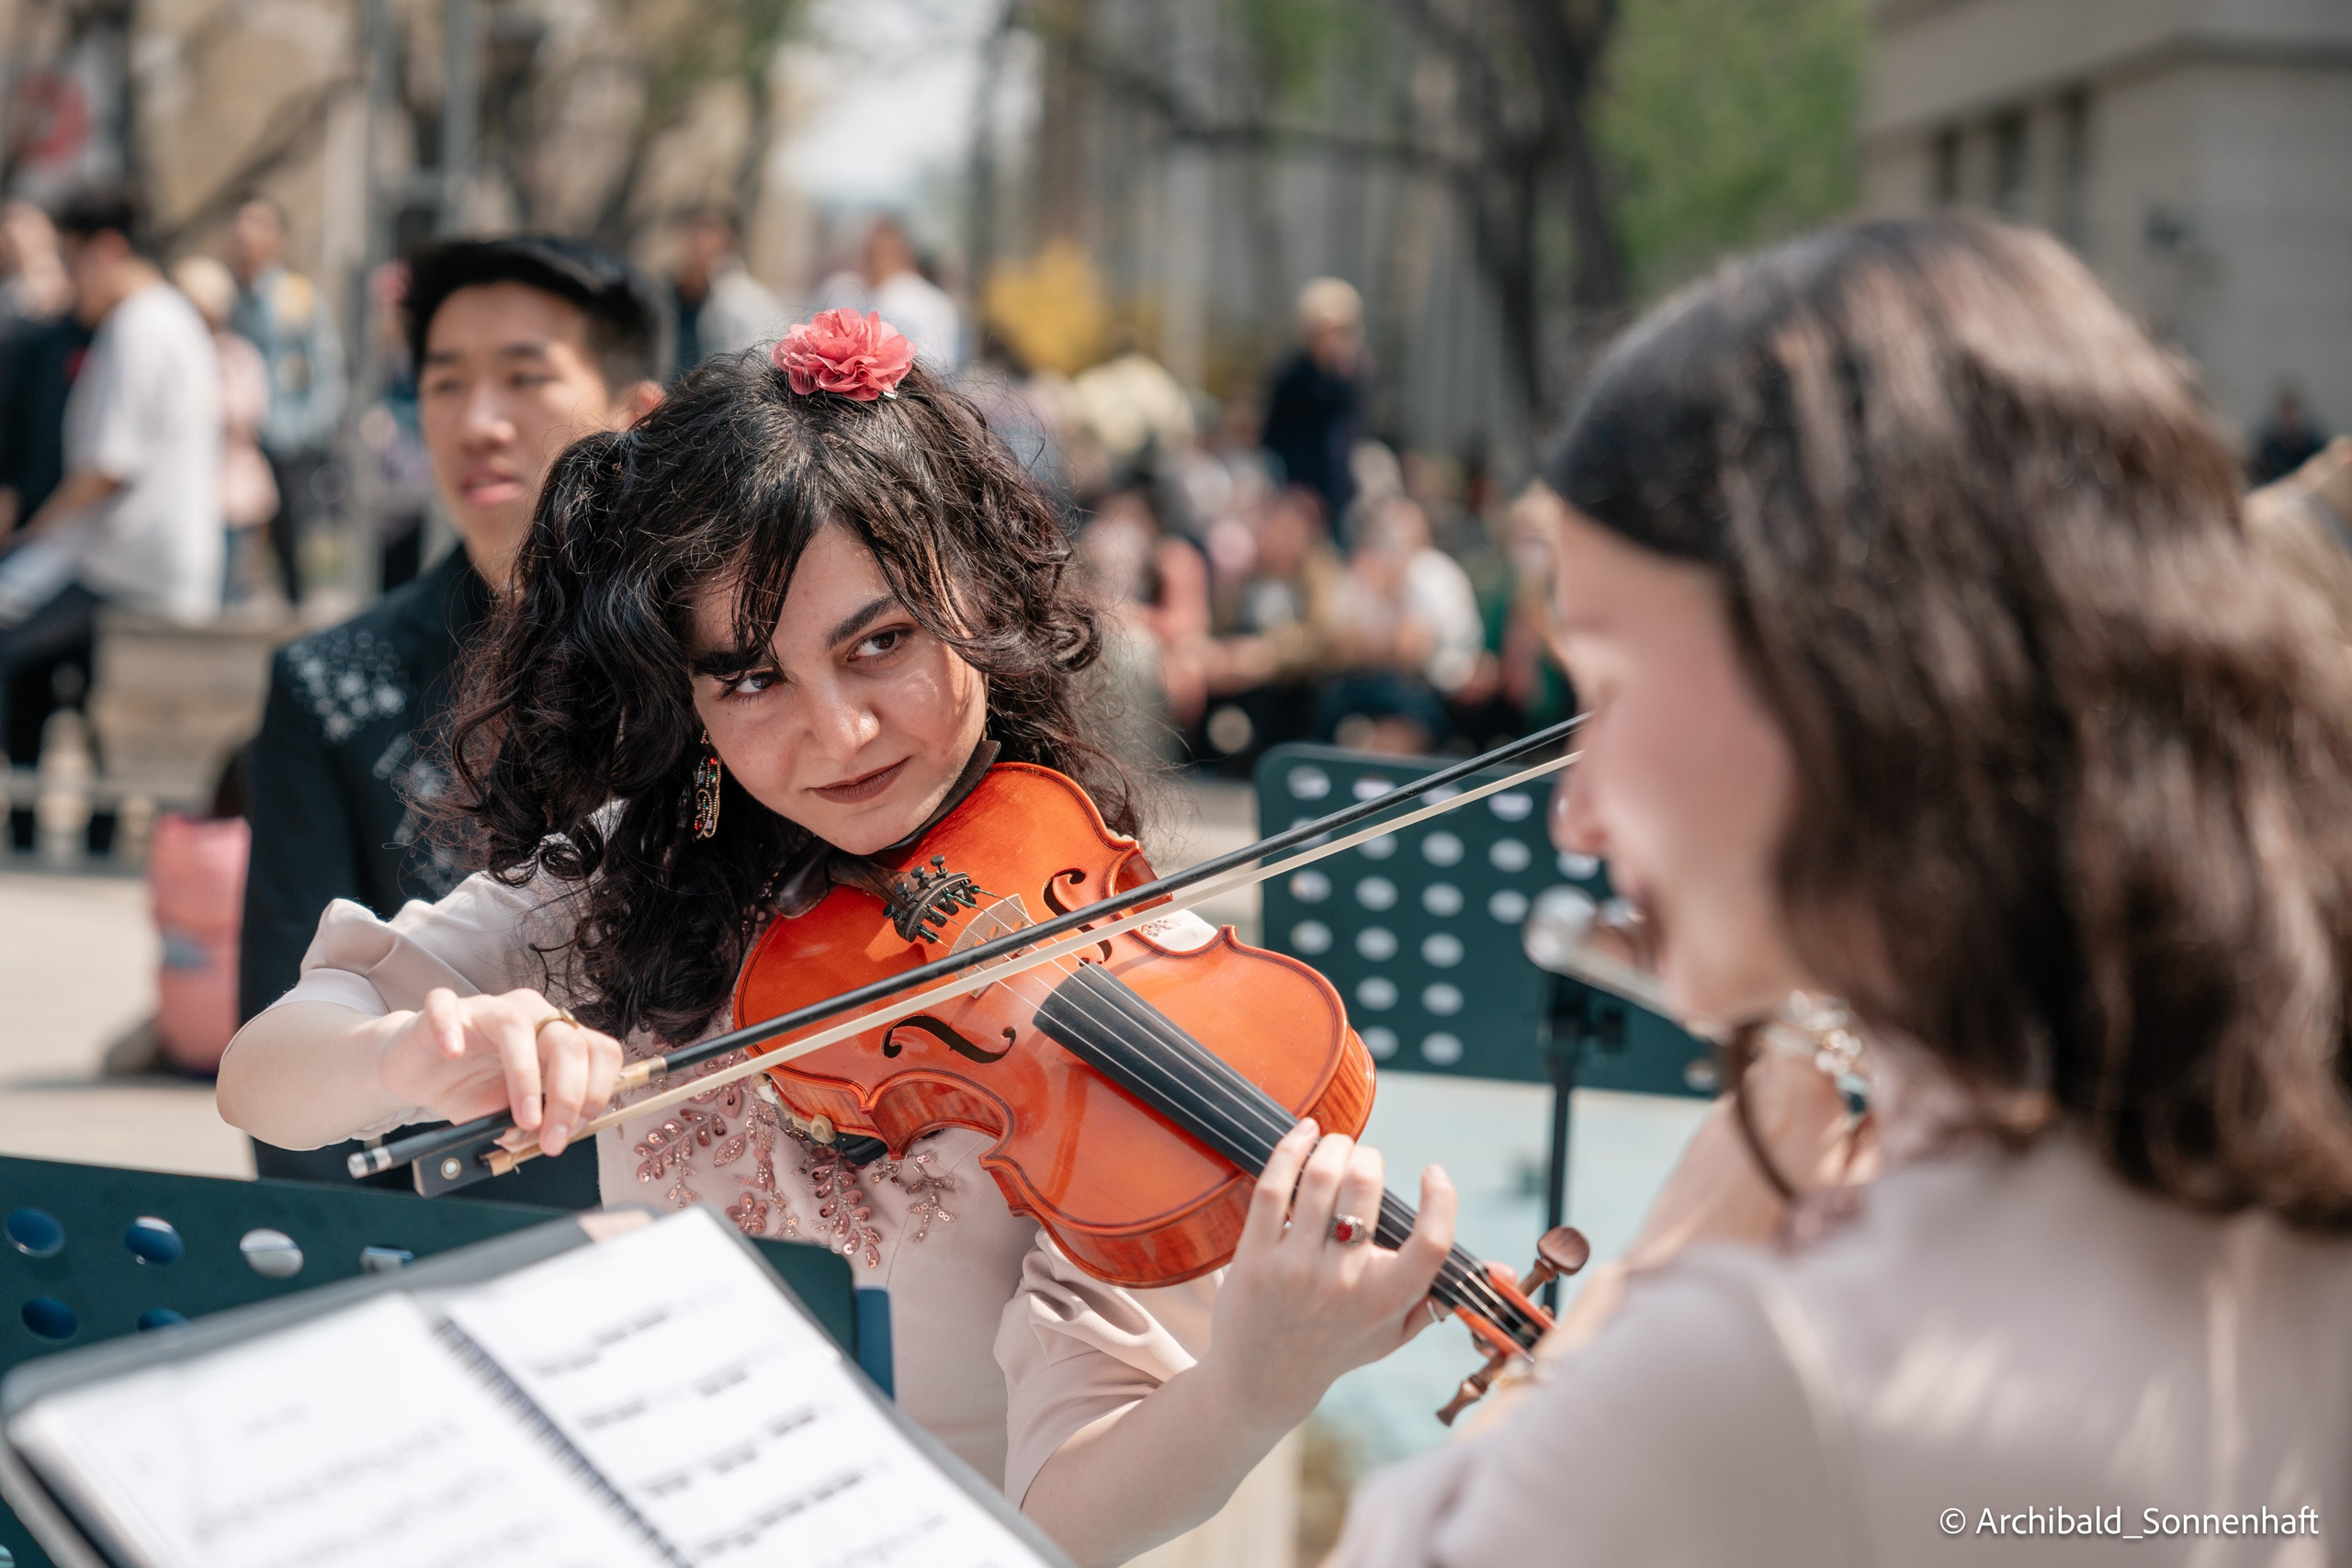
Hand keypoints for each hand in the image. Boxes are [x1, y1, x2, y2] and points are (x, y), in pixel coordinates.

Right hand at [373, 988, 623, 1156]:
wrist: (420, 1072)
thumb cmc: (471, 1088)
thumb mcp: (508, 1114)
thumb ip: (532, 1123)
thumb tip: (543, 1136)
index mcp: (557, 1037)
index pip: (599, 1052)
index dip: (597, 1092)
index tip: (575, 1131)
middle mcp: (531, 1015)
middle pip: (568, 1042)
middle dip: (568, 1096)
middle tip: (552, 1140)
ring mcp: (487, 1008)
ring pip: (516, 1025)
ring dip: (525, 1077)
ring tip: (521, 1119)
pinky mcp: (443, 1009)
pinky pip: (445, 1006)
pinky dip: (449, 1028)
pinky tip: (452, 1054)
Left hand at [1198, 1120, 1456, 1436]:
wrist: (1263, 1380)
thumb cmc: (1339, 1345)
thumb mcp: (1395, 1331)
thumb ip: (1441, 1296)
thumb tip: (1504, 1271)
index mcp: (1387, 1300)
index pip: (1430, 1242)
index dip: (1440, 1199)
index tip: (1433, 1173)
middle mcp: (1343, 1283)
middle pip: (1365, 1186)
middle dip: (1368, 1156)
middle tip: (1364, 1157)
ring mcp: (1295, 1269)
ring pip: (1319, 1178)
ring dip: (1333, 1146)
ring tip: (1336, 1144)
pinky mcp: (1254, 1257)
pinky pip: (1273, 1188)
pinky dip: (1290, 1150)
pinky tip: (1303, 1134)